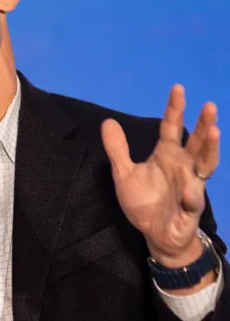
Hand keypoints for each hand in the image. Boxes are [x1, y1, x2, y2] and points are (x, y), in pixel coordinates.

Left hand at [102, 84, 219, 266]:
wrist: (155, 233)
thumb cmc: (144, 201)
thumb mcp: (124, 174)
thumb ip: (118, 149)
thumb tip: (107, 121)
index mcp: (167, 154)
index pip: (171, 127)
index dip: (175, 109)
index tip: (177, 88)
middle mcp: (184, 165)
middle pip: (196, 141)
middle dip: (204, 124)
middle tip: (209, 105)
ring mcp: (191, 185)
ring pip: (206, 164)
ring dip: (211, 149)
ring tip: (214, 133)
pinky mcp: (191, 207)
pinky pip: (194, 200)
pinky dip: (192, 195)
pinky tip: (189, 190)